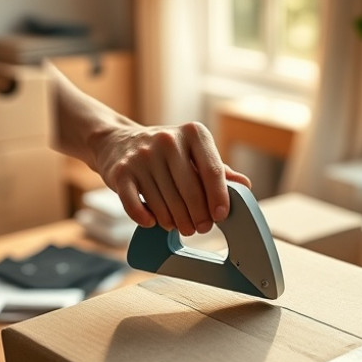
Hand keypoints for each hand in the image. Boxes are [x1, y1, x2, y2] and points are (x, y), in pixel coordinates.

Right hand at [91, 122, 250, 235]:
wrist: (116, 142)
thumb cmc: (164, 153)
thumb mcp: (193, 152)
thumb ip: (218, 170)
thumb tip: (245, 185)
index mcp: (192, 133)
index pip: (212, 171)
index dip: (219, 198)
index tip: (220, 216)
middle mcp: (167, 140)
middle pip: (190, 192)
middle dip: (198, 217)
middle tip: (201, 228)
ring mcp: (142, 156)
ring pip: (165, 204)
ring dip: (174, 222)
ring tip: (179, 226)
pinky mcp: (120, 172)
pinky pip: (136, 206)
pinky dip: (147, 219)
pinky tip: (153, 222)